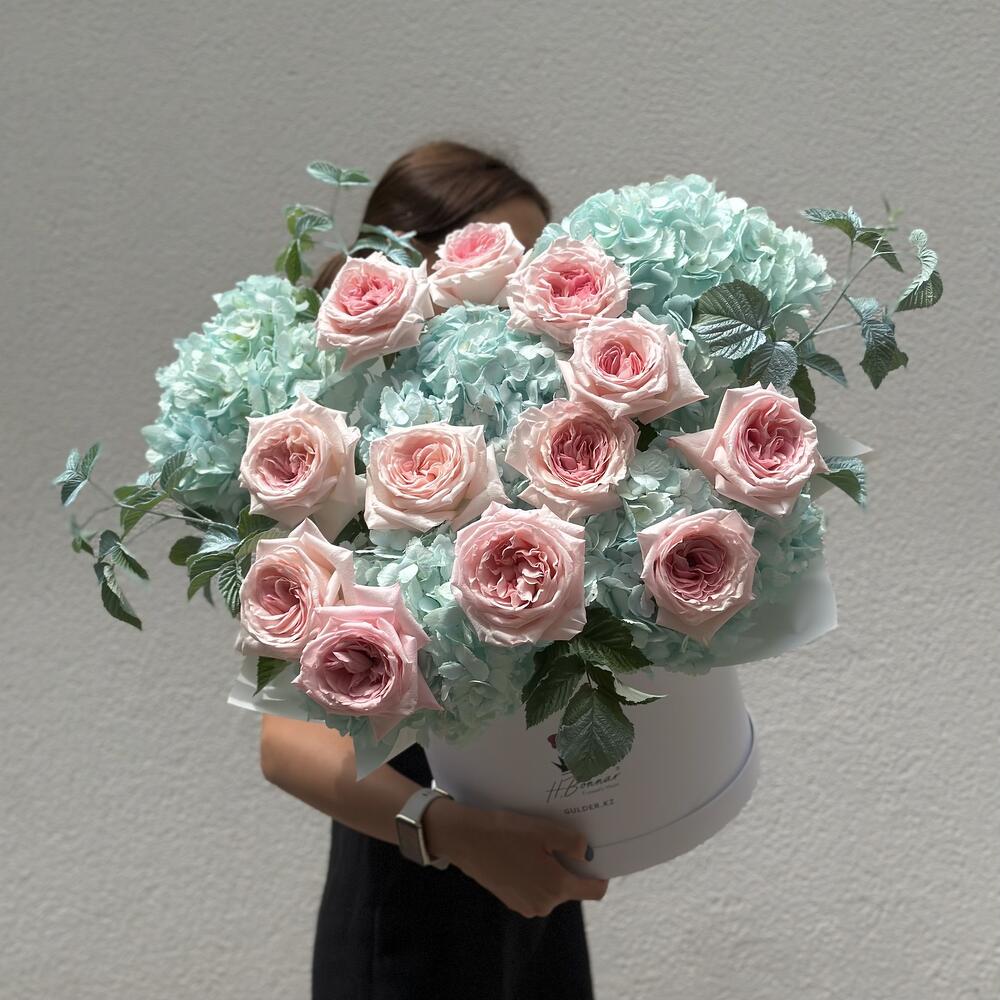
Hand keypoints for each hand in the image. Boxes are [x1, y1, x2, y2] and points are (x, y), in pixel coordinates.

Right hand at [422, 798, 608, 917]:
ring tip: (536, 846)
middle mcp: (544, 904)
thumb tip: (587, 854)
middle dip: (569, 867)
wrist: (466, 840)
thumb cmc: (506, 832)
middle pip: (571, 887)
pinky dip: (535, 875)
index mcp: (557, 888)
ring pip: (552, 888)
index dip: (600, 875)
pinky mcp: (512, 901)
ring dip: (551, 870)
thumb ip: (573, 844)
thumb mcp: (544, 830)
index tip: (596, 857)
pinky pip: (535, 889)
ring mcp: (526, 906)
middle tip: (558, 842)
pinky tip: (521, 854)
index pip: (594, 891)